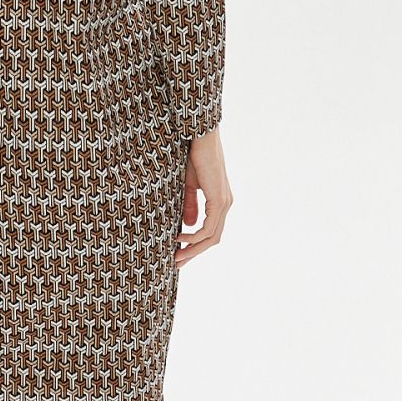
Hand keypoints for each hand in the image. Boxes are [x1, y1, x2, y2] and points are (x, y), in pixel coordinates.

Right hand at [175, 124, 232, 266]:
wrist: (199, 137)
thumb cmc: (193, 156)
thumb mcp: (188, 184)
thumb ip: (190, 204)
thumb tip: (189, 225)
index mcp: (220, 201)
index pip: (211, 231)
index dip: (196, 245)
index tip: (179, 253)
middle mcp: (225, 204)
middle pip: (213, 239)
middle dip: (194, 253)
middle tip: (177, 263)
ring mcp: (224, 203)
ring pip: (212, 237)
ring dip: (193, 249)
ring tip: (176, 255)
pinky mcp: (219, 200)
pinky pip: (209, 227)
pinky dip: (194, 236)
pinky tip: (180, 238)